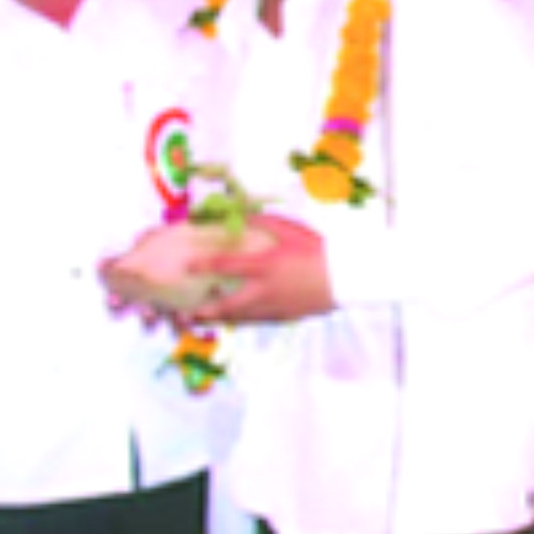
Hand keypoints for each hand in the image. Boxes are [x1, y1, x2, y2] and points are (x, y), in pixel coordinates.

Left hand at [190, 213, 333, 324]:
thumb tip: (245, 213)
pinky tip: (234, 318)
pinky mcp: (284, 316)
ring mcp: (274, 306)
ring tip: (203, 318)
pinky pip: (258, 320)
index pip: (227, 265)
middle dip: (206, 310)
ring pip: (241, 317)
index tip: (188, 266)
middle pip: (228, 305)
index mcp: (265, 265)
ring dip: (220, 318)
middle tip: (187, 314)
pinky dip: (242, 320)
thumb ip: (267, 222)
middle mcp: (265, 290)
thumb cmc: (319, 250)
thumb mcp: (292, 231)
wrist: (346, 279)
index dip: (204, 265)